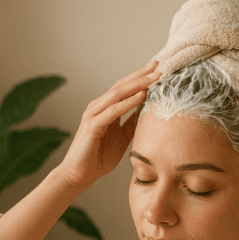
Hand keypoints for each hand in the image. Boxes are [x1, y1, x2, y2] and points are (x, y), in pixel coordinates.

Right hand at [57, 60, 161, 187]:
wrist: (80, 174)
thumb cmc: (99, 157)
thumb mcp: (122, 137)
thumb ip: (131, 123)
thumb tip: (147, 111)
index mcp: (105, 108)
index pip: (124, 88)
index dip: (140, 77)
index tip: (157, 68)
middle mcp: (98, 107)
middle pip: (121, 85)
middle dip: (140, 74)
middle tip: (158, 65)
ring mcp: (94, 115)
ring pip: (117, 94)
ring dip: (137, 84)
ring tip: (154, 77)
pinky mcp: (92, 126)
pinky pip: (113, 111)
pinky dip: (127, 103)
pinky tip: (141, 96)